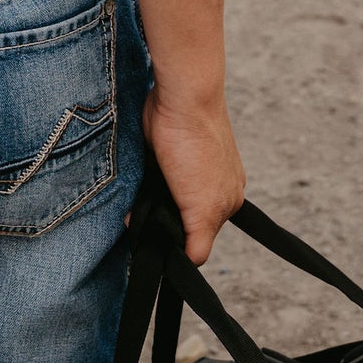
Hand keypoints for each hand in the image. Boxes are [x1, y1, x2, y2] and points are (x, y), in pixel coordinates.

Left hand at [142, 84, 245, 263]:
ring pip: (162, 204)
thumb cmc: (197, 147)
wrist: (179, 97)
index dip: (178, 244)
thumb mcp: (205, 207)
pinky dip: (142, 190)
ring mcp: (186, 169)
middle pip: (180, 222)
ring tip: (135, 210)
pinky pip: (151, 183)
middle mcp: (209, 186)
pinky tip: (136, 189)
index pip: (199, 240)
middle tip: (142, 226)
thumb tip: (190, 265)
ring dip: (148, 210)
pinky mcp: (164, 154)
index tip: (159, 244)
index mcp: (226, 200)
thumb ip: (200, 241)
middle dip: (161, 226)